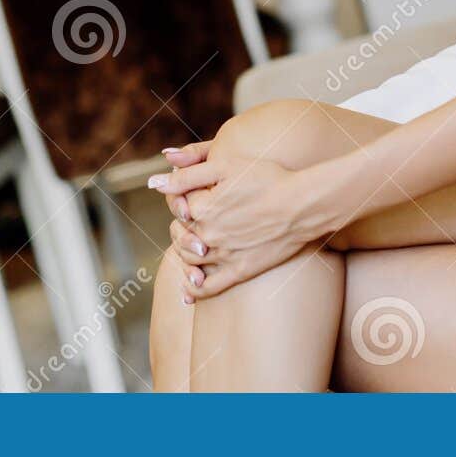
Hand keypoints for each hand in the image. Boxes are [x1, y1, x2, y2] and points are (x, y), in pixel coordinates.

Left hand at [150, 153, 319, 299]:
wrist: (303, 204)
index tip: (199, 192)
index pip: (178, 205)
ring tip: (194, 243)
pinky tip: (187, 290)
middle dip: (181, 225)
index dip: (185, 197)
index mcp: (200, 207)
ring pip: (188, 259)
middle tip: (194, 216)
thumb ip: (186, 174)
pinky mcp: (238, 272)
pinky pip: (207, 288)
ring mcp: (222, 256)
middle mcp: (206, 234)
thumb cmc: (267, 178)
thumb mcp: (225, 166)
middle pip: (179, 233)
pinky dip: (193, 290)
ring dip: (184, 251)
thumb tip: (152, 183)